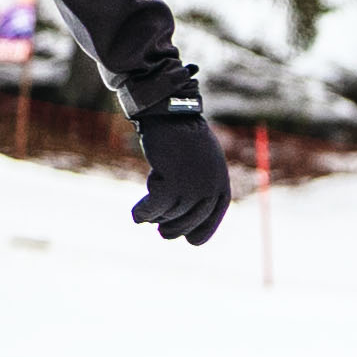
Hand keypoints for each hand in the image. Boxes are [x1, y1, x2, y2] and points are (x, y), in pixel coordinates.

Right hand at [131, 108, 234, 245]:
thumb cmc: (182, 138)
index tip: (190, 241)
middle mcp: (211, 188)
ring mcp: (194, 187)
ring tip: (144, 214)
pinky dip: (143, 212)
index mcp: (220, 183)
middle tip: (162, 232)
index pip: (213, 217)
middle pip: (189, 220)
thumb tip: (183, 216)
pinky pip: (155, 207)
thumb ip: (198, 185)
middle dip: (174, 229)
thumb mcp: (199, 163)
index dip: (202, 231)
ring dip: (155, 215)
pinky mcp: (173, 183)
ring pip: (170, 213)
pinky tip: (135, 215)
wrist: (170, 115)